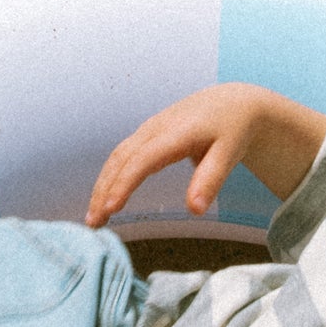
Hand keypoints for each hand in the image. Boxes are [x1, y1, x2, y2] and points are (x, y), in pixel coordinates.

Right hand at [84, 82, 325, 226]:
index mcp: (175, 133)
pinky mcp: (146, 135)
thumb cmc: (232, 130)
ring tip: (94, 217)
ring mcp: (148, 130)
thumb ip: (210, 180)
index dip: (124, 184)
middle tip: (93, 224)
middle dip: (103, 191)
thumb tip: (195, 211)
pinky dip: (109, 177)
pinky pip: (121, 156)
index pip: (142, 160)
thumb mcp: (229, 154)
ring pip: (116, 157)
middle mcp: (155, 129)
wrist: (232, 102)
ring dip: (102, 186)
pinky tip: (105, 198)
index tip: (111, 209)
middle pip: (121, 160)